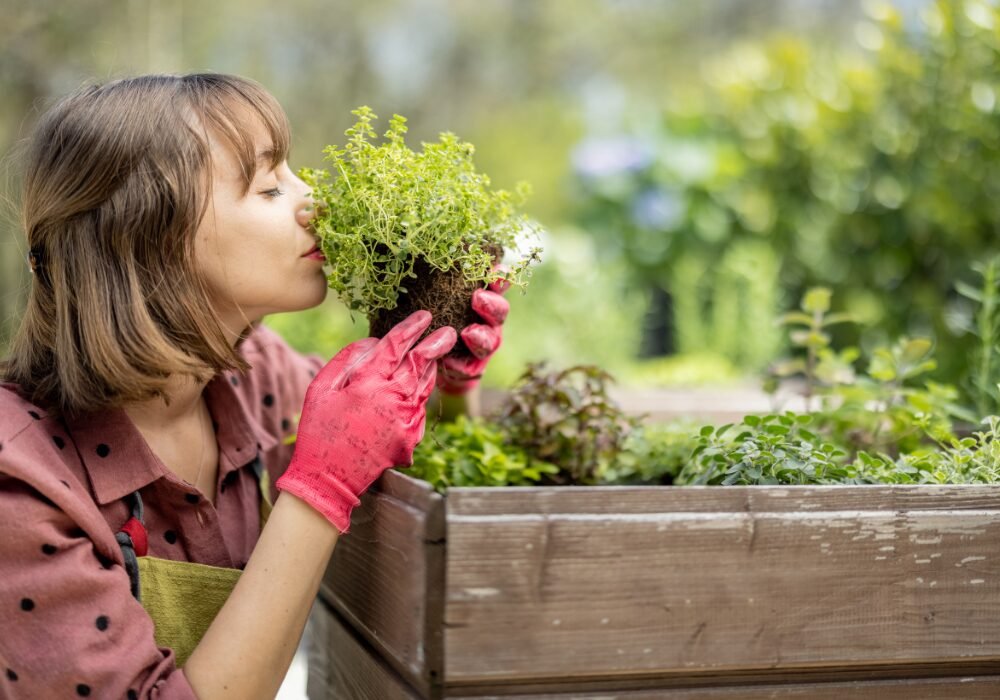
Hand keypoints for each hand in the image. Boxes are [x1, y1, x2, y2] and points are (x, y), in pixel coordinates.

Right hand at [275, 311, 456, 531]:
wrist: (329, 480)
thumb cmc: (319, 431)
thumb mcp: (321, 389)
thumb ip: (346, 360)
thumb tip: (372, 341)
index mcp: (368, 383)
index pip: (396, 346)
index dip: (411, 328)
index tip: (424, 316)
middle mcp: (392, 399)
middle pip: (421, 362)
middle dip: (436, 343)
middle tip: (448, 331)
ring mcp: (405, 420)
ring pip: (425, 385)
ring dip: (432, 367)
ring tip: (435, 354)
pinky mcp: (411, 437)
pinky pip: (420, 408)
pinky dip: (421, 394)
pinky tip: (418, 388)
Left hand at [437, 275, 510, 394]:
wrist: (427, 358)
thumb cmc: (432, 318)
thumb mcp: (434, 296)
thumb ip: (437, 281)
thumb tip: (424, 255)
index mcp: (483, 299)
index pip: (497, 285)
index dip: (501, 278)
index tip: (496, 272)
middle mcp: (488, 321)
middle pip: (499, 311)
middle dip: (491, 304)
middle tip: (477, 298)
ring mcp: (483, 345)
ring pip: (490, 341)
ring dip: (481, 336)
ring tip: (468, 333)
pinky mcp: (472, 368)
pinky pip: (469, 368)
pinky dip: (459, 365)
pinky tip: (448, 361)